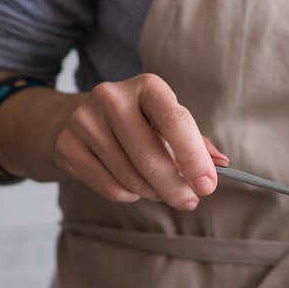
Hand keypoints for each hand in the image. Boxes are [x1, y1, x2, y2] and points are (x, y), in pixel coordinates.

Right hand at [53, 73, 227, 210]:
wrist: (74, 118)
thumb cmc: (137, 121)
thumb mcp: (167, 120)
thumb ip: (196, 141)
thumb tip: (221, 164)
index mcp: (147, 85)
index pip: (176, 122)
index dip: (194, 157)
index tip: (208, 185)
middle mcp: (113, 97)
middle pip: (151, 155)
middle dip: (176, 186)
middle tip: (190, 201)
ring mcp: (85, 121)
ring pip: (131, 176)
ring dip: (154, 192)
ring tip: (162, 191)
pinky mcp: (67, 147)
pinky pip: (109, 186)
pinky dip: (129, 195)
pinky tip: (135, 188)